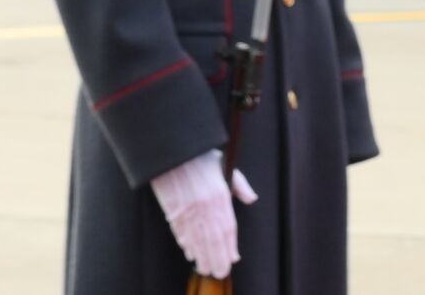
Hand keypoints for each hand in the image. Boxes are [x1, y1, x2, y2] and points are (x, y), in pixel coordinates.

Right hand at [149, 149, 257, 278]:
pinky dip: (187, 245)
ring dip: (202, 257)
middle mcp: (205, 207)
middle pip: (213, 239)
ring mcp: (188, 211)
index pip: (228, 227)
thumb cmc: (200, 157)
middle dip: (217, 258)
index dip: (230, 246)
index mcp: (220, 196)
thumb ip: (239, 185)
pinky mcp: (173, 211)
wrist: (173, 152)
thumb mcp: (225, 165)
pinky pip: (181, 233)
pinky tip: (191, 254)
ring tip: (206, 269)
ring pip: (197, 240)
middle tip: (220, 272)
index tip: (233, 259)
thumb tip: (251, 198)